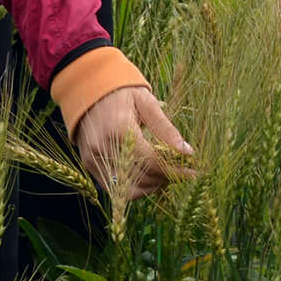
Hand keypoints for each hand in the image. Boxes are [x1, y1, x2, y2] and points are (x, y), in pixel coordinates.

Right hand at [73, 85, 192, 200]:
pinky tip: (150, 176)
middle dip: (166, 179)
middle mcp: (103, 149)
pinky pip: (116, 188)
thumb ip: (165, 128)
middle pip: (142, 178)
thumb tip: (187, 152)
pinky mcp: (90, 166)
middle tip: (183, 173)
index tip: (192, 171)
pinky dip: (135, 187)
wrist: (88, 90)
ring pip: (128, 190)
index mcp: (119, 130)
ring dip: (152, 186)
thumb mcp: (147, 103)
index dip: (174, 169)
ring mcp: (94, 160)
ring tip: (167, 174)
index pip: (151, 161)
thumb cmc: (122, 93)